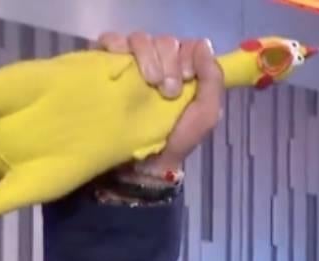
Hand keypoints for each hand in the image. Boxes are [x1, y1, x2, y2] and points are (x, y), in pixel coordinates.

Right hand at [96, 32, 224, 170]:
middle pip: (165, 41)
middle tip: (169, 91)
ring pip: (140, 38)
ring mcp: (131, 61)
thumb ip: (213, 79)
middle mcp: (158, 61)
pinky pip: (110, 40)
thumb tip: (203, 43)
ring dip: (148, 57)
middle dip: (170, 62)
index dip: (188, 56)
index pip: (186, 44)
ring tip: (150, 83)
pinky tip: (123, 65)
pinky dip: (116, 45)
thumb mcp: (206, 114)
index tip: (186, 78)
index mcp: (183, 69)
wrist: (142, 163)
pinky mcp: (105, 62)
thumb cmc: (176, 141)